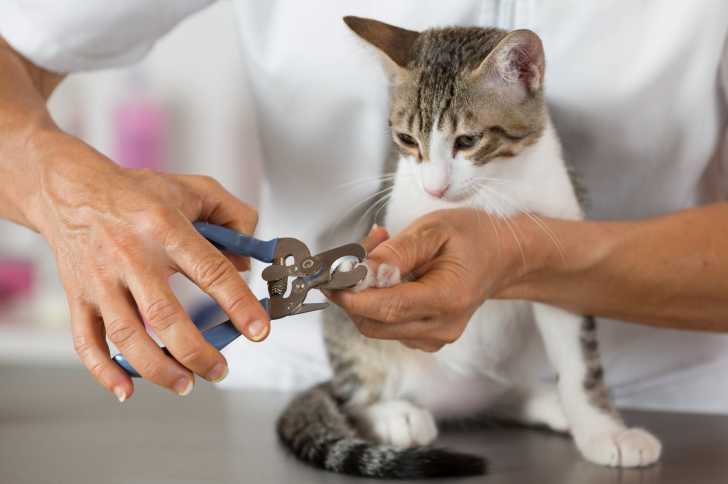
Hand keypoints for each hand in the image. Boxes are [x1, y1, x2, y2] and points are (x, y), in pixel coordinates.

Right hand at [27, 131, 268, 400]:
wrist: (72, 190)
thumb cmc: (139, 193)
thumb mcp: (196, 189)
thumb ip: (234, 218)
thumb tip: (248, 263)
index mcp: (165, 227)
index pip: (210, 271)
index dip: (238, 304)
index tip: (258, 331)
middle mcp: (131, 255)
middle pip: (165, 315)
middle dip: (196, 351)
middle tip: (220, 370)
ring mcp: (100, 279)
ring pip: (127, 334)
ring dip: (158, 368)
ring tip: (186, 384)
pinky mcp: (78, 296)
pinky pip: (86, 340)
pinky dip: (104, 370)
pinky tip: (127, 389)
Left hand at [329, 209, 526, 351]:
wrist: (502, 256)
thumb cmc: (472, 237)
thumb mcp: (435, 229)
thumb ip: (397, 252)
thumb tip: (360, 271)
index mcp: (447, 299)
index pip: (387, 308)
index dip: (352, 296)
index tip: (329, 278)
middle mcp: (442, 327)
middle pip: (375, 324)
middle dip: (352, 293)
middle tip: (353, 255)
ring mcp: (435, 337)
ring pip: (377, 326)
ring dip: (365, 295)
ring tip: (380, 253)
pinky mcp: (427, 337)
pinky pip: (389, 325)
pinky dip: (378, 301)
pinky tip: (391, 274)